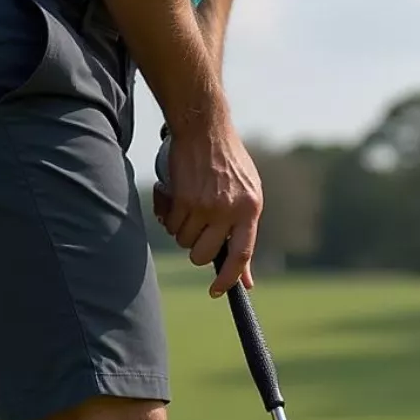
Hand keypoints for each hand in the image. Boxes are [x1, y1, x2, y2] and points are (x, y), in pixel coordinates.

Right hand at [153, 119, 259, 295]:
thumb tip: (247, 280)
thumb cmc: (229, 164)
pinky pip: (171, 225)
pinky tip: (176, 199)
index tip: (217, 291)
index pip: (241, 254)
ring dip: (182, 231)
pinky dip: (169, 217)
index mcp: (249, 209)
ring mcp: (204, 204)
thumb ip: (245, 236)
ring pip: (185, 241)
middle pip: (204, 255)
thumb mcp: (248, 197)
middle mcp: (228, 209)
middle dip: (197, 251)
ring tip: (189, 208)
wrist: (204, 127)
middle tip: (197, 233)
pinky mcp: (182, 197)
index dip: (229, 278)